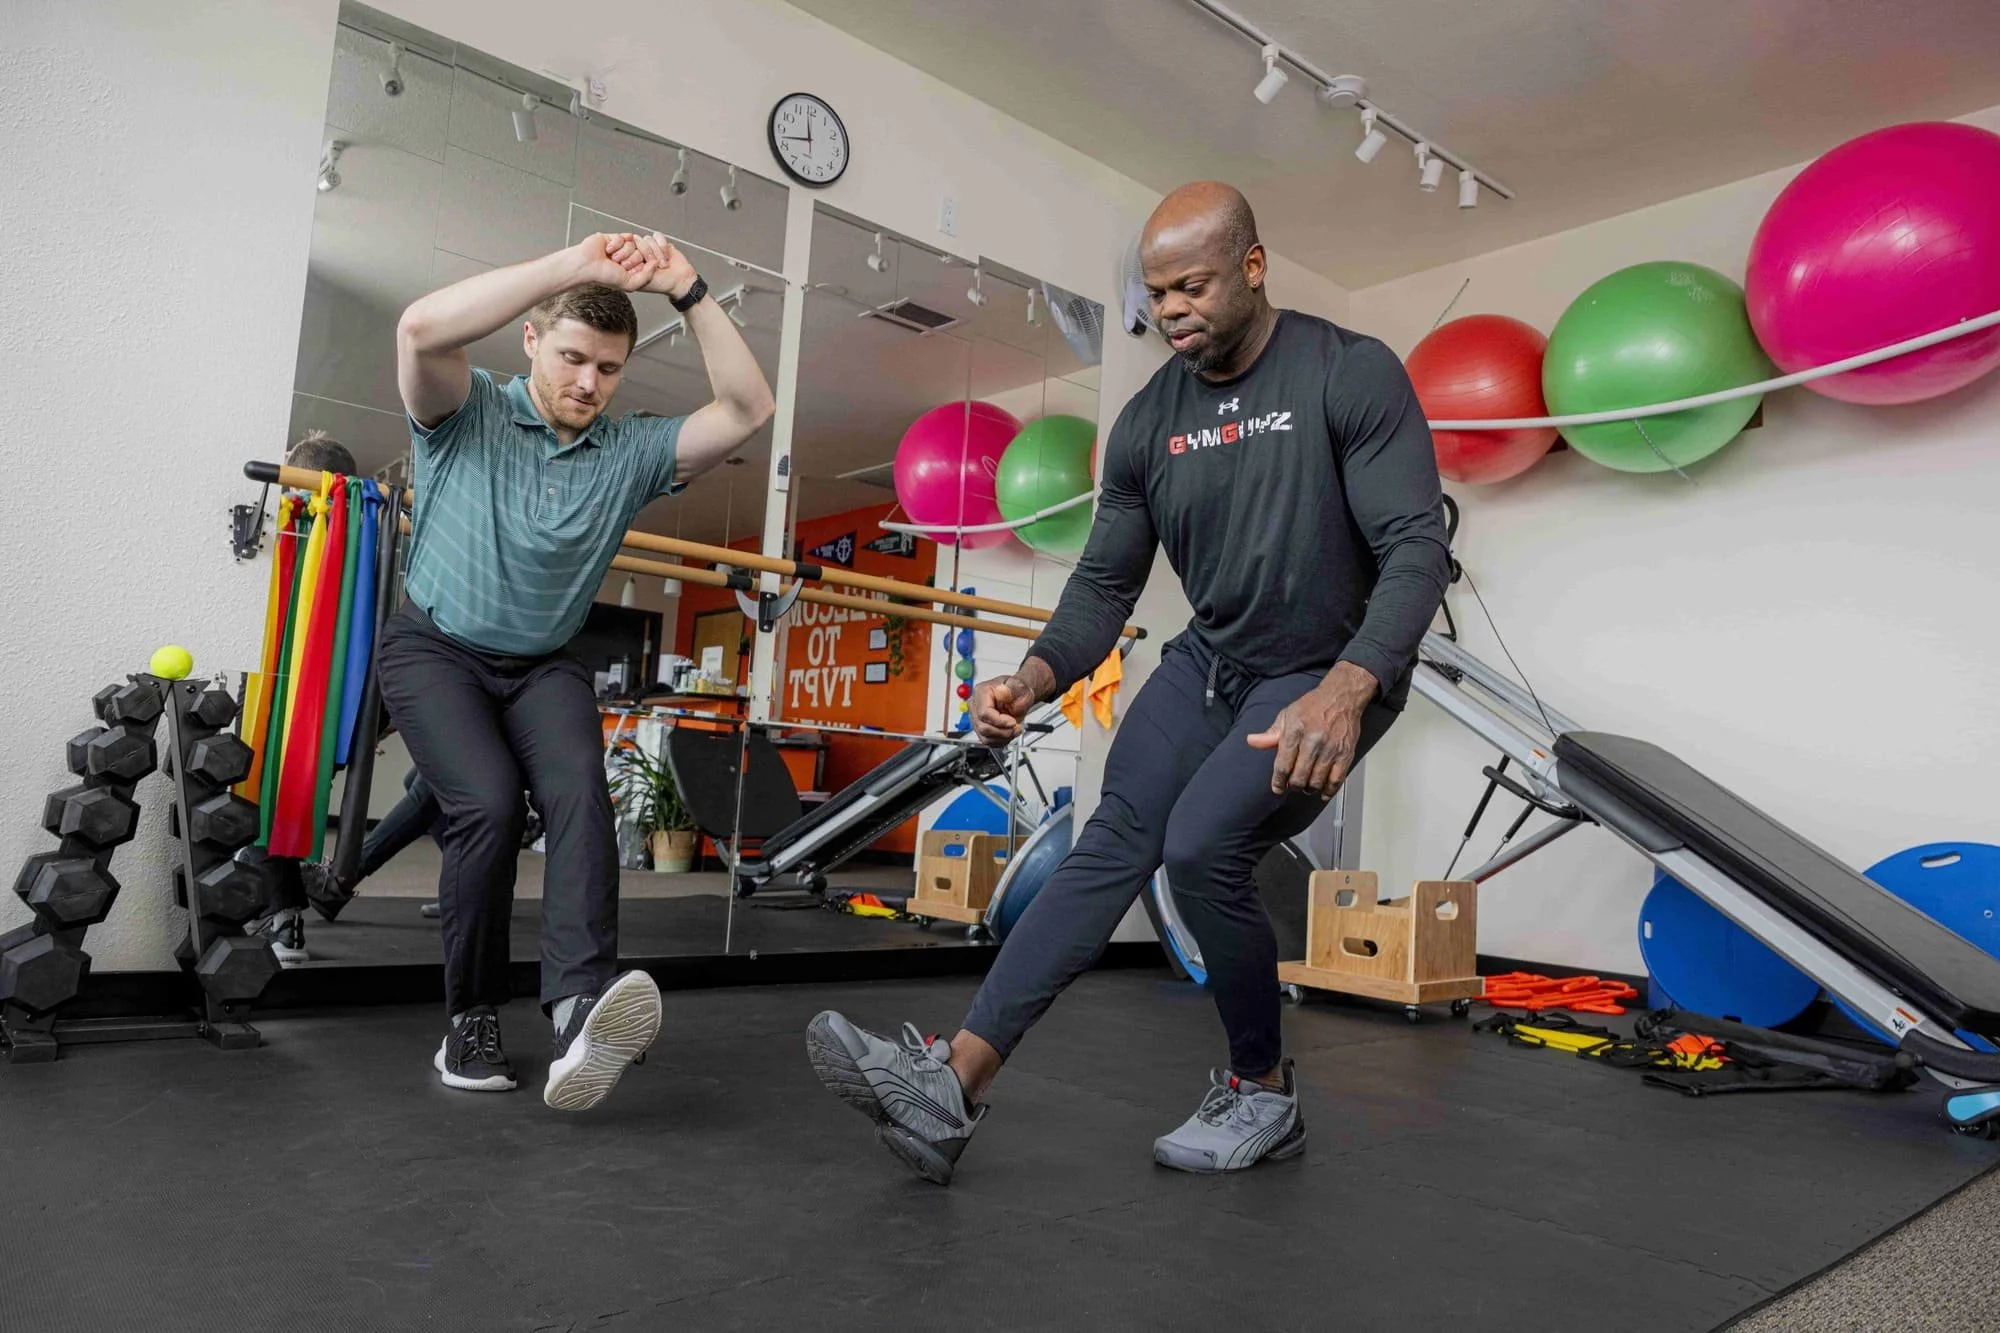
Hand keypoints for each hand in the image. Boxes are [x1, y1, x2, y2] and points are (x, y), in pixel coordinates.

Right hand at [572, 232, 654, 292]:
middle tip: (617, 264)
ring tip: (611, 257)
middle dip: (629, 259)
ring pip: (633, 244)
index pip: (646, 263)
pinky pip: (623, 236)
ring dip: (621, 252)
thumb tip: (655, 263)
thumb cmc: (604, 276)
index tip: (626, 271)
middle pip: (641, 252)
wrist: (586, 265)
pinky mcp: (613, 238)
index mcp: (632, 270)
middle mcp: (627, 259)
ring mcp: (621, 248)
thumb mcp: (630, 284)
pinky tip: (607, 250)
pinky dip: (615, 244)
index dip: (637, 266)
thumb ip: (647, 276)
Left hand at [616, 232, 698, 301]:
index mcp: (632, 262)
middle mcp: (639, 253)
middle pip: (637, 241)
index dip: (634, 255)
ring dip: (658, 252)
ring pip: (648, 239)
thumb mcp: (641, 281)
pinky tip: (667, 256)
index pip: (626, 249)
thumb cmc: (661, 284)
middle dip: (648, 254)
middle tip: (655, 265)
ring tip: (662, 264)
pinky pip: (658, 236)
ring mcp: (650, 247)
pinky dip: (663, 246)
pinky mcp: (660, 243)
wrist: (680, 282)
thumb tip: (626, 257)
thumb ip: (631, 268)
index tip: (640, 265)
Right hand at [971, 674, 1036, 745]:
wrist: (1018, 696)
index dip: (999, 721)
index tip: (1013, 722)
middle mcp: (975, 705)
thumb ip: (1013, 689)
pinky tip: (1008, 734)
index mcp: (981, 692)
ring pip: (985, 737)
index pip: (984, 712)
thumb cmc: (1017, 691)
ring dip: (1003, 738)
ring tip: (1014, 730)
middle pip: (983, 727)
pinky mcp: (980, 729)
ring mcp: (976, 718)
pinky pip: (988, 741)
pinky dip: (1001, 741)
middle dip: (1003, 732)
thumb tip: (1003, 692)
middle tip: (1017, 728)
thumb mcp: (1020, 686)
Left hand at [1246, 663, 1377, 797]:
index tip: (1277, 788)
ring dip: (1309, 789)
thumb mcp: (1287, 715)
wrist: (1341, 697)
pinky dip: (1329, 790)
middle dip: (1293, 786)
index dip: (1278, 781)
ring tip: (1307, 787)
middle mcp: (1313, 741)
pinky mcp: (1346, 753)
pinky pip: (1337, 779)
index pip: (1283, 764)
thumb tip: (1252, 741)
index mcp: (1295, 731)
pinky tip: (1323, 792)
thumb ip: (1270, 733)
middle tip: (1293, 785)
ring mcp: (1331, 749)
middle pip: (1299, 776)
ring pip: (1317, 781)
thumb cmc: (1313, 706)